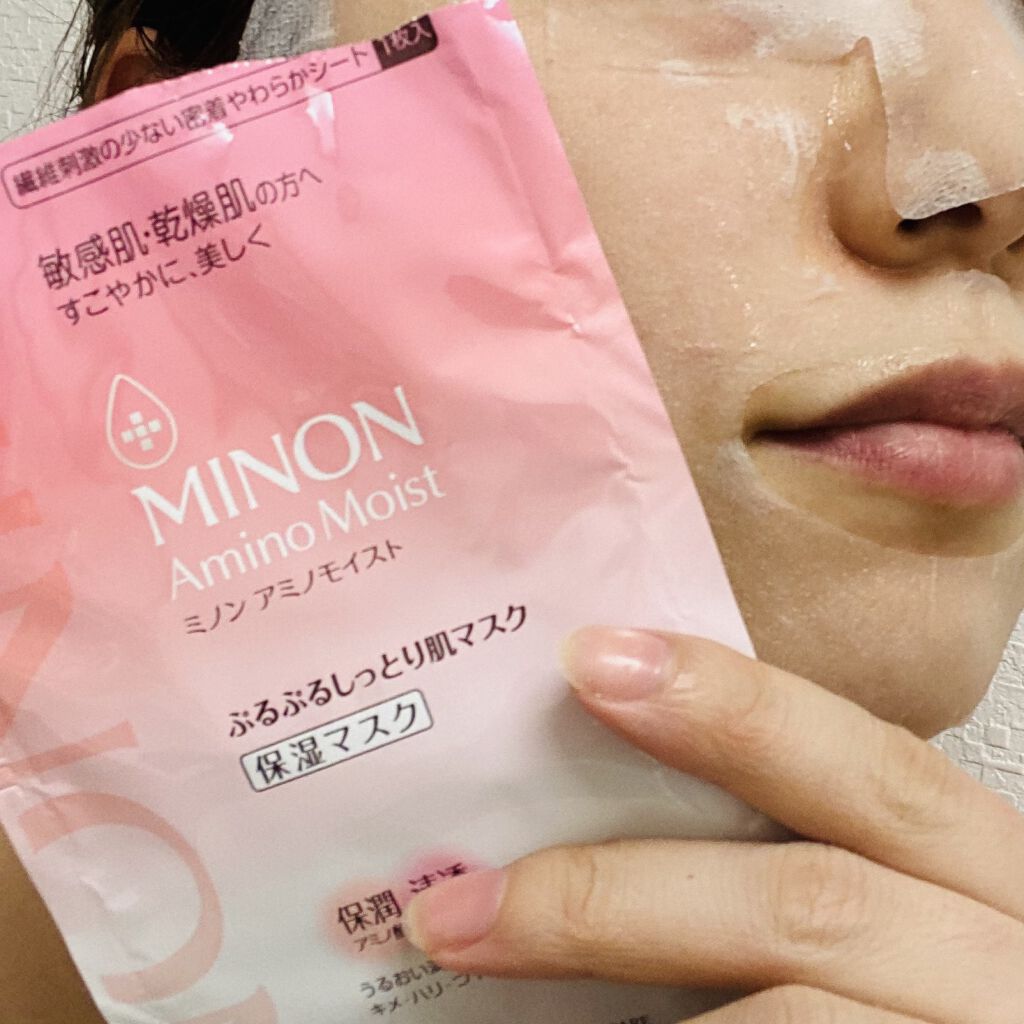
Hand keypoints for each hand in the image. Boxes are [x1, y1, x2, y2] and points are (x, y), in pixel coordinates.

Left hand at [403, 627, 1023, 1022]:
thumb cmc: (933, 983)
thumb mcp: (909, 906)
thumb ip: (803, 854)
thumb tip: (614, 815)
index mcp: (985, 872)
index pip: (873, 767)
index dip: (738, 706)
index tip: (591, 661)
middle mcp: (996, 959)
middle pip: (806, 903)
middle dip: (615, 898)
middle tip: (459, 905)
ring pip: (790, 1010)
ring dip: (615, 982)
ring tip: (483, 975)